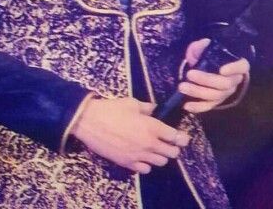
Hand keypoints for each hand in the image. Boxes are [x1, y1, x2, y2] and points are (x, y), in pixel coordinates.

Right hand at [71, 96, 189, 173]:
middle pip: (172, 153)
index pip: (176, 137)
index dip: (182, 137)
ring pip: (161, 162)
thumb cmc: (111, 109)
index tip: (183, 136)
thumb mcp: (131, 103)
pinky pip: (146, 170)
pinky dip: (147, 164)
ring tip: (155, 148)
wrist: (90, 122)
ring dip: (161, 156)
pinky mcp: (128, 164)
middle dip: (174, 147)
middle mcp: (149, 144)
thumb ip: (147, 108)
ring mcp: (139, 156)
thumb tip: (156, 110)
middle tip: (168, 141)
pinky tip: (142, 156)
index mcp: (152, 127)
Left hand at [179, 38, 249, 112]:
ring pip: (215, 96)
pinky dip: (197, 107)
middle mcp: (234, 81)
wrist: (211, 68)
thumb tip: (199, 46)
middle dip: (205, 80)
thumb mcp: (207, 47)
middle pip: (224, 84)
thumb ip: (202, 46)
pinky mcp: (216, 102)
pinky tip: (186, 105)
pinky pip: (208, 106)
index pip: (242, 66)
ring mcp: (225, 93)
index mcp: (237, 65)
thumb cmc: (211, 56)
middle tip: (189, 74)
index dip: (234, 69)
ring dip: (197, 92)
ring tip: (182, 87)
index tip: (222, 70)